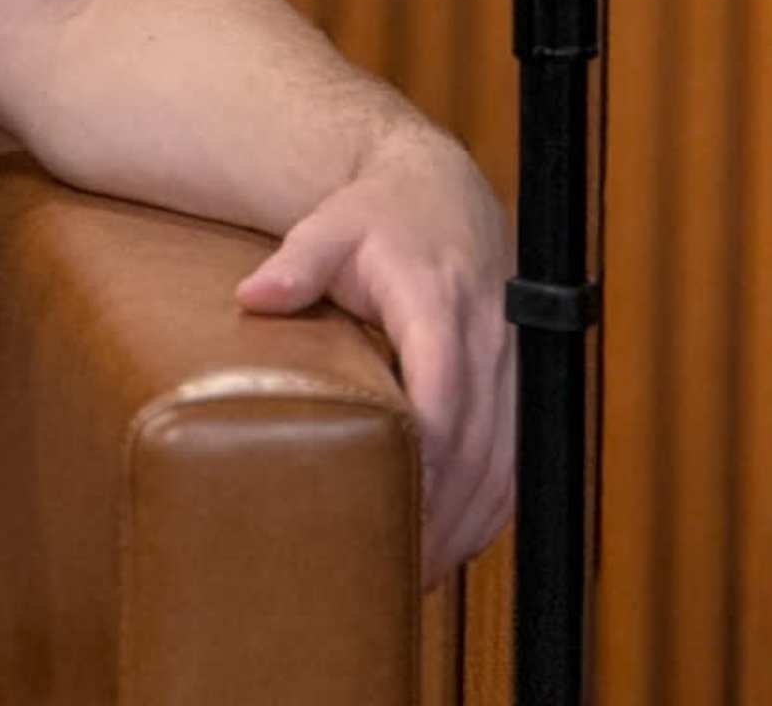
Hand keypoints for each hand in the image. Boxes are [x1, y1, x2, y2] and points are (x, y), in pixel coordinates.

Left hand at [235, 126, 514, 584]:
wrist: (444, 197)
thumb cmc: (380, 218)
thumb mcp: (330, 226)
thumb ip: (296, 261)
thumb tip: (254, 295)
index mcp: (439, 304)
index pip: (444, 389)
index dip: (426, 450)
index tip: (391, 499)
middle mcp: (487, 342)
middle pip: (477, 444)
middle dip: (441, 509)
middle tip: (393, 565)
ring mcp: (511, 370)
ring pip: (504, 464)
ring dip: (466, 523)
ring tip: (416, 573)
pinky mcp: (517, 390)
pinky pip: (515, 463)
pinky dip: (489, 510)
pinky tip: (452, 544)